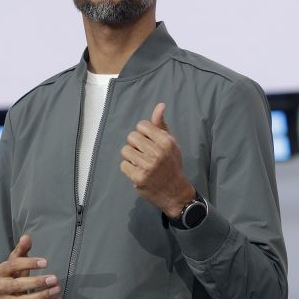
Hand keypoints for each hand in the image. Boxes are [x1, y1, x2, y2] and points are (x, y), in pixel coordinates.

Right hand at [0, 235, 60, 298]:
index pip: (13, 266)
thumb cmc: (12, 274)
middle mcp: (1, 288)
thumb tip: (26, 237)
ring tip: (56, 290)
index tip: (45, 262)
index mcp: (1, 271)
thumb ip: (21, 249)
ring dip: (41, 297)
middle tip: (54, 278)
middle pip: (17, 285)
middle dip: (36, 283)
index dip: (29, 263)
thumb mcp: (14, 261)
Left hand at [120, 103, 195, 217]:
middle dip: (136, 145)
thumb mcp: (170, 143)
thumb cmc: (172, 165)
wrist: (175, 192)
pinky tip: (138, 172)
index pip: (141, 125)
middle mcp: (157, 152)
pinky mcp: (138, 177)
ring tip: (141, 163)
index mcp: (166, 141)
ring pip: (125, 150)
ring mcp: (147, 166)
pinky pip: (123, 164)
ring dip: (131, 156)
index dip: (143, 134)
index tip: (149, 143)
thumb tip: (160, 105)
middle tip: (145, 154)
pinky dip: (128, 168)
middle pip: (131, 137)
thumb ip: (161, 125)